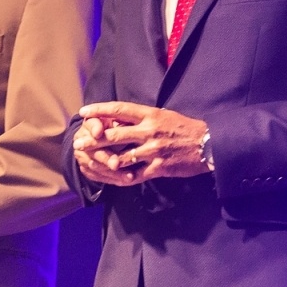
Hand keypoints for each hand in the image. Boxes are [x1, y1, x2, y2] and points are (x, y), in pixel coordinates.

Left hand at [72, 102, 208, 184]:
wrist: (208, 144)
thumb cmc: (184, 127)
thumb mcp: (163, 115)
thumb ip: (142, 118)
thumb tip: (118, 119)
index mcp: (150, 114)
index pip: (119, 109)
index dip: (99, 110)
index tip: (84, 112)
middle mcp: (149, 130)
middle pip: (114, 135)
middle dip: (93, 140)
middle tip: (78, 143)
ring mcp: (153, 150)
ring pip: (121, 157)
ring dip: (105, 161)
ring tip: (92, 163)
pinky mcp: (159, 167)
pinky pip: (136, 174)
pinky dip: (123, 176)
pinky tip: (113, 177)